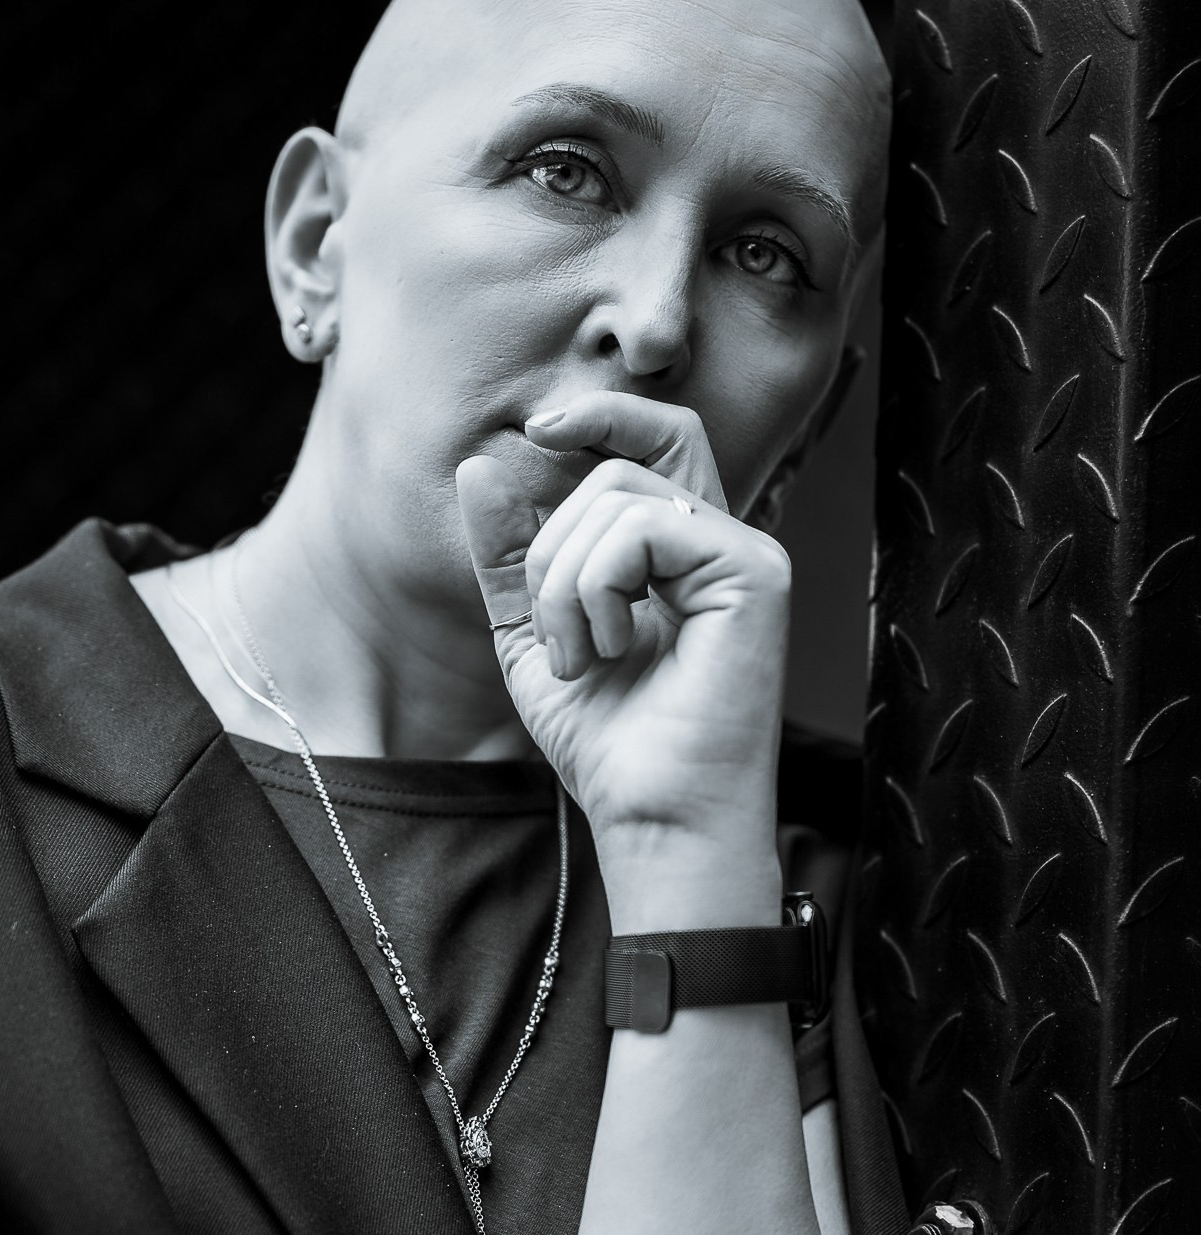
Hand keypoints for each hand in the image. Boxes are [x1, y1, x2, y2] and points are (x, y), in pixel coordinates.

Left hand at [456, 391, 791, 898]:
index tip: (535, 432)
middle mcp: (723, 543)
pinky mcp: (755, 574)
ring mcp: (747, 554)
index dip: (599, 417)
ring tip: (583, 658)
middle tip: (558, 639)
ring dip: (566, 584)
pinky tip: (613, 650)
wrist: (654, 818)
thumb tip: (480, 464)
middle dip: (551, 547)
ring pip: (620, 497)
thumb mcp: (536, 634)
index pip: (654, 439)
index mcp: (681, 553)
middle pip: (618, 468)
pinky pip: (644, 528)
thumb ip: (509, 555)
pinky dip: (599, 588)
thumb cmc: (609, 743)